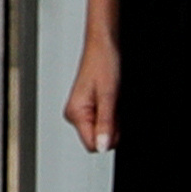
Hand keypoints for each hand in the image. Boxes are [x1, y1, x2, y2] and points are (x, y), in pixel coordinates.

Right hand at [61, 34, 119, 153]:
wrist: (104, 45)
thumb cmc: (104, 62)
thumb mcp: (109, 95)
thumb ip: (105, 123)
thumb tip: (102, 146)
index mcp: (75, 113)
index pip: (92, 145)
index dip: (108, 137)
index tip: (115, 119)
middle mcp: (75, 114)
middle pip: (99, 139)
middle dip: (113, 127)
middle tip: (115, 105)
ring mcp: (82, 111)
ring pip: (103, 131)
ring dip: (114, 119)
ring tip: (114, 99)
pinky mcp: (90, 107)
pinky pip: (105, 121)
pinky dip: (113, 114)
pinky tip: (113, 100)